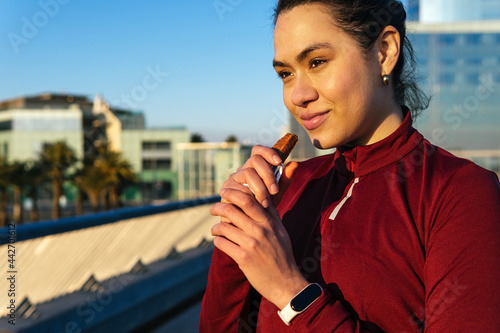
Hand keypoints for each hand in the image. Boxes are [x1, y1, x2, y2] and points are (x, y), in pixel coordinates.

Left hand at [210, 146, 305, 308]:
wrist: (286, 283)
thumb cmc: (283, 256)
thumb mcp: (281, 232)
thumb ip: (271, 215)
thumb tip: (263, 199)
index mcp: (269, 222)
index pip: (248, 200)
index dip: (232, 193)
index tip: (224, 192)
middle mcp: (259, 231)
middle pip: (232, 210)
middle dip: (218, 207)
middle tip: (212, 208)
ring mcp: (251, 244)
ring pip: (224, 227)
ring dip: (215, 227)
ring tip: (214, 229)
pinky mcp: (243, 258)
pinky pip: (223, 244)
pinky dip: (218, 241)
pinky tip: (219, 241)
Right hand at [221, 145, 296, 207]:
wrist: (249, 225)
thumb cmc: (263, 207)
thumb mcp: (276, 194)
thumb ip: (284, 180)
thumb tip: (294, 164)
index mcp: (254, 167)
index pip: (258, 151)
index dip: (268, 152)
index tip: (279, 162)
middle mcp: (242, 170)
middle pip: (254, 160)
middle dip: (267, 174)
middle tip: (274, 191)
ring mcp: (233, 179)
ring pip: (247, 173)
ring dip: (260, 188)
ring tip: (266, 203)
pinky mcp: (226, 190)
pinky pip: (238, 188)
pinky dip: (250, 197)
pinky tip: (256, 206)